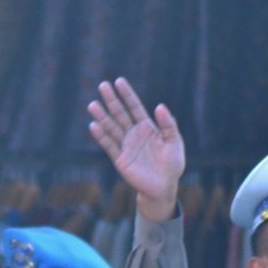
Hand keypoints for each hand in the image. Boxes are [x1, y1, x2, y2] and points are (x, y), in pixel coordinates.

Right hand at [86, 77, 185, 222]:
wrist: (164, 187)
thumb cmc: (172, 164)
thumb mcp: (175, 142)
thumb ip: (168, 124)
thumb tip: (159, 106)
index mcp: (147, 127)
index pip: (134, 107)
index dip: (127, 95)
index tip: (119, 81)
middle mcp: (134, 134)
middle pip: (120, 114)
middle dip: (112, 100)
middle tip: (103, 85)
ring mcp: (126, 146)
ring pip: (112, 128)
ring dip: (102, 116)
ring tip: (92, 104)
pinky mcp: (120, 159)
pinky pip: (109, 145)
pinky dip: (101, 136)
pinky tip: (94, 126)